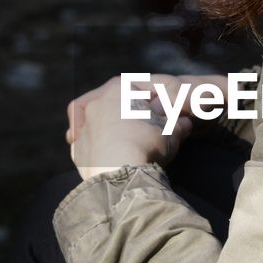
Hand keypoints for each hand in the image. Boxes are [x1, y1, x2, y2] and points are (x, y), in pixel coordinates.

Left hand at [66, 72, 228, 145]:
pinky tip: (104, 157)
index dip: (149, 103)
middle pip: (112, 103)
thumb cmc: (147, 144)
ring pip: (94, 120)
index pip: (137, 90)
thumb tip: (185, 123)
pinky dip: (93, 147)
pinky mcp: (77, 147)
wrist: (120, 173)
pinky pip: (84, 143)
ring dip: (105, 128)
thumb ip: (178, 124)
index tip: (158, 116)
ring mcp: (84, 124)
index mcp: (120, 89)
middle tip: (138, 128)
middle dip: (123, 113)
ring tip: (119, 143)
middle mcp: (97, 102)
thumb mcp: (171, 132)